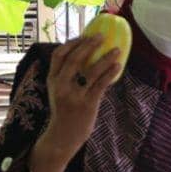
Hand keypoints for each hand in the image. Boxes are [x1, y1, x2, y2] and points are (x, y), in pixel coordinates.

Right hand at [30, 36, 121, 171]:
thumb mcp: (59, 91)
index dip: (72, 43)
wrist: (62, 137)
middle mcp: (61, 87)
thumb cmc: (65, 110)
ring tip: (117, 49)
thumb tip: (86, 54)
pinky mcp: (87, 105)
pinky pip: (101, 85)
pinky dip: (110, 73)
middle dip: (89, 45)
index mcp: (52, 80)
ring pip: (91, 72)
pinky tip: (118, 66)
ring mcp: (74, 96)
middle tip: (102, 36)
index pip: (58, 55)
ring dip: (105, 58)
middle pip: (74, 60)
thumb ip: (67, 75)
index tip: (84, 35)